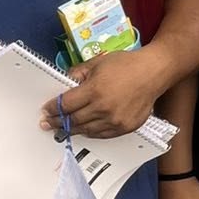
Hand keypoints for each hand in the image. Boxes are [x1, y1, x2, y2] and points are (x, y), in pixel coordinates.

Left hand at [41, 48, 166, 137]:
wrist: (153, 73)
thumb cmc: (126, 65)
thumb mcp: (97, 63)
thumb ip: (78, 73)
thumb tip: (65, 83)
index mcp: (94, 90)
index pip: (66, 104)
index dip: (53, 108)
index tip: (46, 110)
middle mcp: (103, 108)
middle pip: (73, 120)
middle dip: (57, 122)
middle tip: (48, 124)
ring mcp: (114, 120)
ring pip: (86, 130)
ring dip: (72, 129)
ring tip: (62, 129)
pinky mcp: (124, 128)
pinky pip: (102, 134)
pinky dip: (90, 132)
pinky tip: (83, 129)